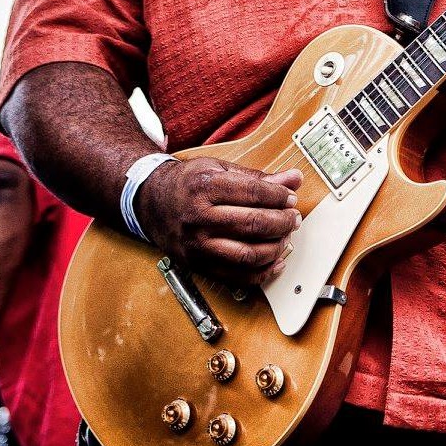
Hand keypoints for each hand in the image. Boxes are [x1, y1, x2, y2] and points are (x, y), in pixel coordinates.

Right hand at [134, 157, 302, 284]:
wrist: (151, 201)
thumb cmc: (189, 183)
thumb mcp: (220, 168)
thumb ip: (259, 177)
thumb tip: (294, 178)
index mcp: (205, 187)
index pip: (254, 193)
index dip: (280, 196)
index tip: (290, 198)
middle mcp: (199, 218)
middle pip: (253, 224)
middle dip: (283, 222)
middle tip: (293, 217)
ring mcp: (197, 245)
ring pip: (248, 254)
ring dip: (276, 247)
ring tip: (285, 236)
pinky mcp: (197, 265)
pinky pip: (236, 277)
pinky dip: (262, 272)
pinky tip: (275, 260)